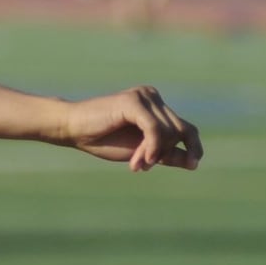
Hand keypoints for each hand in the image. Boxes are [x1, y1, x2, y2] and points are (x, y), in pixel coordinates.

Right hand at [61, 87, 202, 170]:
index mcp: (156, 106)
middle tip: (142, 167)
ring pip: (168, 131)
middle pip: (179, 131)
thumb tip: (194, 163)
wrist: (71, 129)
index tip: (194, 165)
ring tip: (136, 164)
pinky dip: (152, 147)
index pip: (186, 127)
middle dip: (164, 153)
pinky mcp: (133, 101)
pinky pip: (155, 129)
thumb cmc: (102, 139)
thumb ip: (165, 154)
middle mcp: (153, 96)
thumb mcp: (140, 151)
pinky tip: (142, 160)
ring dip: (154, 154)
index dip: (192, 146)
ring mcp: (144, 96)